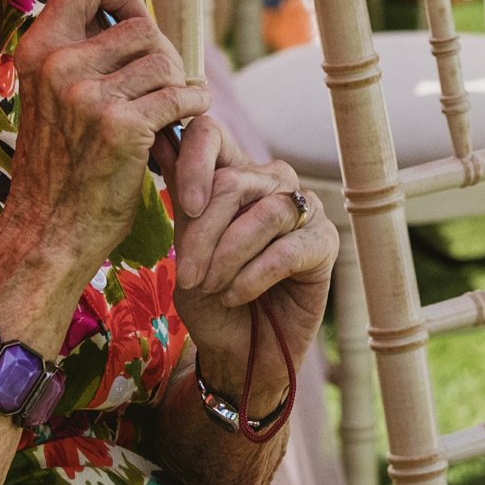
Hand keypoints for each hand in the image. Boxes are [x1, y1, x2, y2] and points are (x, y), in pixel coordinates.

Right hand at [0, 0, 209, 271]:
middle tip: (163, 86)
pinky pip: (181, 95)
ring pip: (165, 62)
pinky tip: (188, 119)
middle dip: (163, 55)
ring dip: (178, 85)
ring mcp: (88, 95)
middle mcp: (59, 65)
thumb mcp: (51, 99)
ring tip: (166, 112)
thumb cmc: (58, 169)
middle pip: (142, 26)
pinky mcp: (121, 127)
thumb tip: (129, 14)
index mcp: (38, 51)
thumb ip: (80, 57)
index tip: (136, 16)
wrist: (47, 233)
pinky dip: (194, 105)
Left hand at [159, 116, 335, 406]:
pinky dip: (254, 275)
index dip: (195, 161)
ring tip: (212, 288)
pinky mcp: (324, 242)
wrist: (237, 350)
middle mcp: (271, 181)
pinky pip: (289, 248)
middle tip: (189, 277)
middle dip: (203, 233)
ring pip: (265, 212)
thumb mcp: (185, 245)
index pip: (212, 133)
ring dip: (229, 257)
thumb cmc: (209, 297)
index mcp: (234, 172)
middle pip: (234, 182)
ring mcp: (303, 209)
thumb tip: (159, 139)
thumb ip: (181, 194)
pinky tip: (236, 295)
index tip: (184, 206)